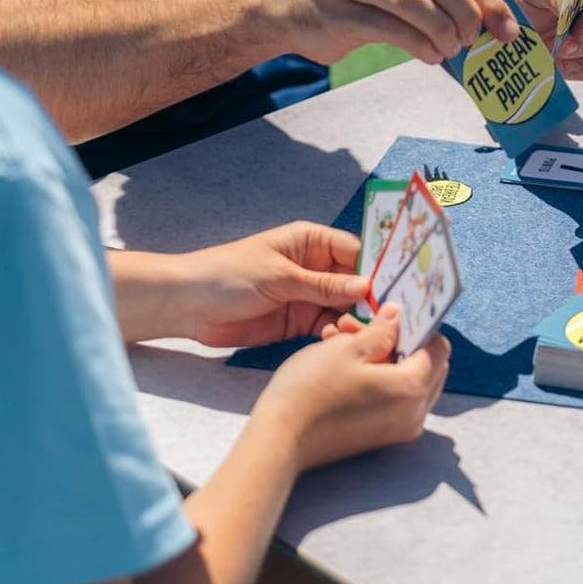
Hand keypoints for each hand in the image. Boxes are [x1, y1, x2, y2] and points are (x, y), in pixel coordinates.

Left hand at [177, 222, 368, 347]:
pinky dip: (336, 333)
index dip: (375, 268)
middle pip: (356, 281)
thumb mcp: (280, 276)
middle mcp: (316, 267)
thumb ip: (324, 284)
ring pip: (345, 307)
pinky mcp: (299, 321)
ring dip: (354, 319)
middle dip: (370, 298)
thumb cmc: (228, 275)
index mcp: (311, 242)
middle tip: (386, 317)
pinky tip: (336, 340)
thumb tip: (367, 286)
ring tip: (356, 332)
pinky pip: (329, 326)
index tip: (395, 288)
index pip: (355, 252)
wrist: (187, 305)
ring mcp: (308, 295)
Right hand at [255, 304, 449, 470]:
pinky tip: (344, 362)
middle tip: (363, 325)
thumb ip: (382, 330)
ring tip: (344, 338)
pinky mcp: (380, 435)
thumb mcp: (347, 348)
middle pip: (426, 365)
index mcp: (412, 389)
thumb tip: (398, 316)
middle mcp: (415, 414)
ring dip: (384, 356)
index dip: (417, 324)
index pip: (437, 347)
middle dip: (398, 340)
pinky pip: (392, 398)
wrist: (279, 441)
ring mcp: (398, 429)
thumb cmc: (310, 392)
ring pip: (406, 380)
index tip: (393, 312)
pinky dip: (377, 377)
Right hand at [263, 0, 518, 65]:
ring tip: (451, 50)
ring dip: (444, 33)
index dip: (488, 1)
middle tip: (473, 42)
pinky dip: (420, 47)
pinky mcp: (340, 9)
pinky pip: (391, 28)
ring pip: (417, 3)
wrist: (279, 4)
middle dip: (468, 17)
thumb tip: (485, 19)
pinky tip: (431, 58)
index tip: (508, 31)